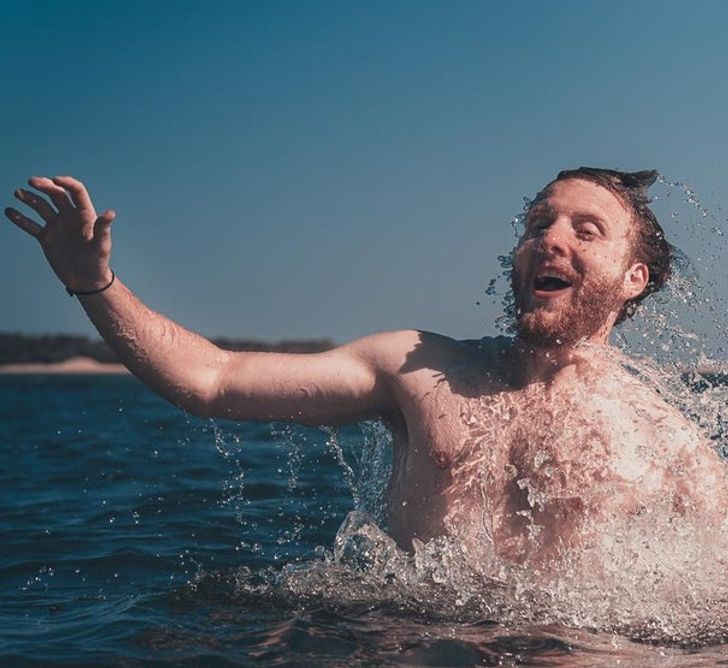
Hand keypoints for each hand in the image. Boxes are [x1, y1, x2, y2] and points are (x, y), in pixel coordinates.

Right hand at [5, 176, 114, 291]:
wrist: (86, 280)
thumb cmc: (97, 263)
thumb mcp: (101, 246)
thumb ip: (102, 229)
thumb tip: (110, 213)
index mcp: (85, 215)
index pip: (76, 192)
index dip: (66, 183)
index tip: (54, 180)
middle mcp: (70, 217)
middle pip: (56, 194)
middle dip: (45, 186)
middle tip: (31, 182)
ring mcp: (57, 226)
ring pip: (41, 207)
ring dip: (30, 198)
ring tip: (18, 193)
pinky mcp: (46, 237)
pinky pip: (31, 225)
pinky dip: (20, 219)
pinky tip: (9, 212)